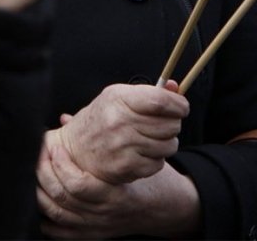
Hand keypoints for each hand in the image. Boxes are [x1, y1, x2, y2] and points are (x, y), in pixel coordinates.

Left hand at [37, 138, 200, 237]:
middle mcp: (104, 213)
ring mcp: (97, 226)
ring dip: (41, 194)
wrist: (163, 206)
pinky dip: (47, 220)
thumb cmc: (148, 176)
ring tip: (35, 173)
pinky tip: (42, 204)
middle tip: (37, 155)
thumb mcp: (132, 155)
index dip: (60, 166)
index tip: (52, 146)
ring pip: (58, 215)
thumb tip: (65, 119)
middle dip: (43, 175)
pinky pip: (62, 234)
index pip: (78, 185)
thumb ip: (99, 138)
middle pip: (62, 199)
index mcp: (115, 193)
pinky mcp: (93, 235)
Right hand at [54, 82, 189, 183]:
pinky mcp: (126, 168)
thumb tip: (176, 88)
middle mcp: (120, 123)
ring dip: (166, 141)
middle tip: (163, 122)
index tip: (182, 106)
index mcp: (119, 99)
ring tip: (152, 137)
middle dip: (173, 122)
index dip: (178, 104)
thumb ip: (149, 92)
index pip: (161, 101)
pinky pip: (159, 163)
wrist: (74, 149)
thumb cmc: (100, 118)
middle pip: (170, 124)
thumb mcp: (119, 96)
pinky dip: (156, 158)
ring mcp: (123, 147)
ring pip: (169, 145)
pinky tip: (143, 151)